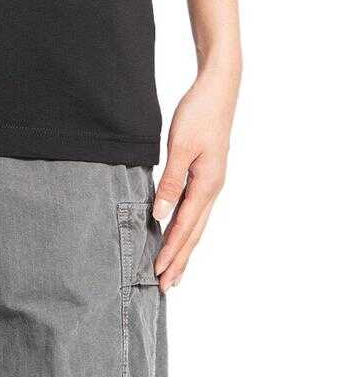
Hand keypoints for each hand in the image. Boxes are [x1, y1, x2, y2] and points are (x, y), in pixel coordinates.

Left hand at [152, 64, 238, 291]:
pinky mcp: (207, 173)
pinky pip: (195, 208)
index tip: (157, 274)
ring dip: (185, 248)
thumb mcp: (180, 146)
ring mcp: (212, 182)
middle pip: (194, 233)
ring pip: (196, 223)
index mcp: (207, 185)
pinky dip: (186, 227)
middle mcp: (212, 188)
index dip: (170, 252)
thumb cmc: (198, 113)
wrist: (218, 89)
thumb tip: (161, 216)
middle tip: (166, 287)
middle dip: (180, 260)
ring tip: (174, 270)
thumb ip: (170, 182)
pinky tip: (179, 231)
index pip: (184, 228)